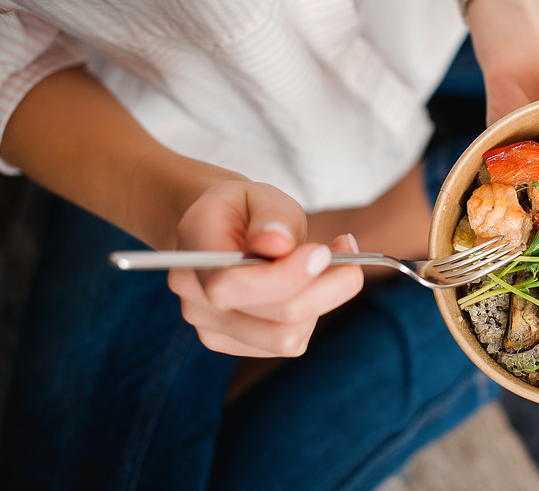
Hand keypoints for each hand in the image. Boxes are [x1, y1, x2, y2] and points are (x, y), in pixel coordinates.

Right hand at [167, 181, 363, 356]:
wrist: (223, 231)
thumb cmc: (247, 210)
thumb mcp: (261, 195)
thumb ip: (272, 216)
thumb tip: (276, 243)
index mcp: (193, 250)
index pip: (230, 285)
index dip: (285, 276)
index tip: (323, 252)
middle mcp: (194, 297)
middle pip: (272, 319)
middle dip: (323, 287)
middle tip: (345, 249)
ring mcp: (210, 327)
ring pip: (287, 338)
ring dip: (321, 301)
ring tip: (329, 262)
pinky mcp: (235, 344)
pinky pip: (288, 343)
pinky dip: (311, 314)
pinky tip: (311, 283)